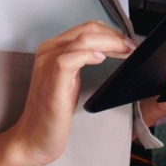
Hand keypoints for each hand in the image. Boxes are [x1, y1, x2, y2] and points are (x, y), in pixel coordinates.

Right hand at [7, 21, 135, 165]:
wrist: (34, 138)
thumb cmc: (53, 112)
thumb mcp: (71, 80)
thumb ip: (83, 61)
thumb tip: (108, 50)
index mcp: (53, 48)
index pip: (87, 28)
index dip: (112, 32)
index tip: (128, 43)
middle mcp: (48, 52)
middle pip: (87, 29)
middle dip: (115, 36)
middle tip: (132, 48)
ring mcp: (48, 66)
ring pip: (82, 40)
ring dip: (110, 43)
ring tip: (125, 52)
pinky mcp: (52, 84)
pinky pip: (68, 60)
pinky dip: (88, 56)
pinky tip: (101, 59)